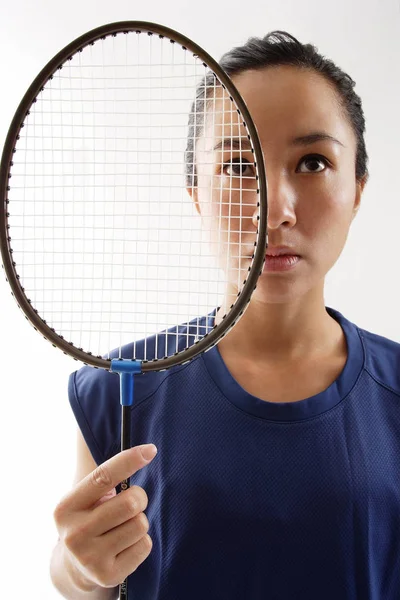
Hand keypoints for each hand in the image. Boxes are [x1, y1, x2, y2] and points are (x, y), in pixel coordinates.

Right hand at [53, 444, 157, 589]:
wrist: (75, 565)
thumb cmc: (90, 518)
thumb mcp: (87, 498)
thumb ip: (107, 478)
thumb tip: (144, 452)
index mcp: (66, 507)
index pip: (102, 477)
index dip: (129, 460)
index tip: (150, 450)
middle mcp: (74, 534)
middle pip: (130, 502)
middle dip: (139, 498)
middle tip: (131, 503)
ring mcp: (89, 557)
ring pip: (140, 524)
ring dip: (139, 521)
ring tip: (123, 527)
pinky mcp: (107, 575)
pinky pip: (145, 545)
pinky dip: (141, 542)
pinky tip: (125, 545)